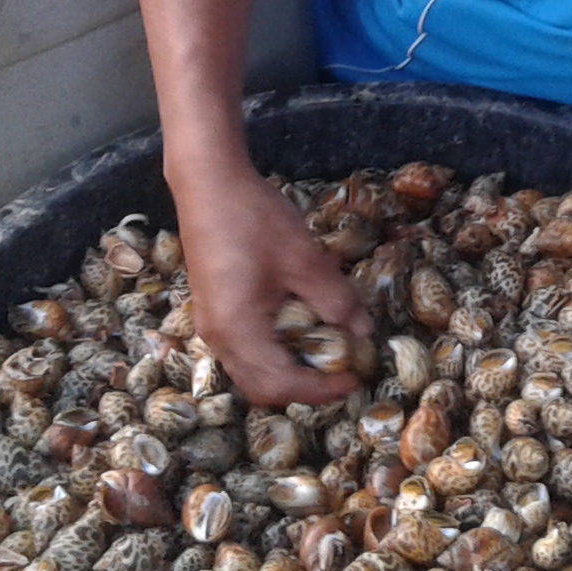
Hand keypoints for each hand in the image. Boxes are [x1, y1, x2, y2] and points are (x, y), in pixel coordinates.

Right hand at [171, 159, 370, 408]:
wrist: (208, 181)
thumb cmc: (254, 219)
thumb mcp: (304, 259)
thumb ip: (335, 300)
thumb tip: (363, 332)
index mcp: (238, 332)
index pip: (280, 384)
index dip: (320, 389)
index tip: (354, 378)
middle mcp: (218, 337)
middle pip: (261, 386)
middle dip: (303, 387)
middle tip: (341, 371)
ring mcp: (212, 323)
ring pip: (250, 368)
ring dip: (288, 369)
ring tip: (325, 351)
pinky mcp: (214, 307)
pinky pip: (244, 347)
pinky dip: (274, 350)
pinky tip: (300, 326)